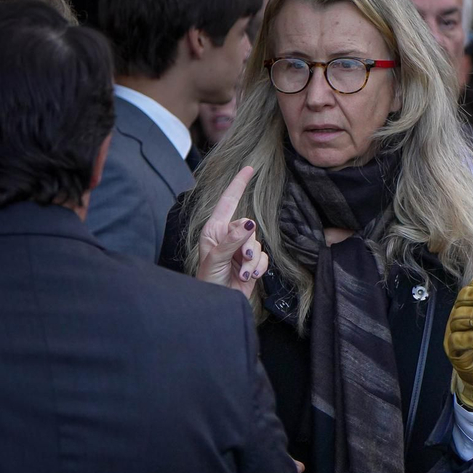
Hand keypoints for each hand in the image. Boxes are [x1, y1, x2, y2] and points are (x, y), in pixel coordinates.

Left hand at [195, 165, 265, 299]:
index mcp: (214, 230)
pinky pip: (264, 257)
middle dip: (247, 246)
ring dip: (251, 262)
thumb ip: (232, 240)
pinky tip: (248, 278)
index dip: (238, 184)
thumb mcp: (215, 259)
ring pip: (258, 243)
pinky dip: (258, 268)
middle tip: (240, 262)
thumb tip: (249, 223)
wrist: (218, 304)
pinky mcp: (252, 262)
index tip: (249, 168)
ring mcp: (241, 249)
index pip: (228, 202)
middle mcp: (228, 236)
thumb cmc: (207, 281)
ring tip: (241, 274)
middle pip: (249, 227)